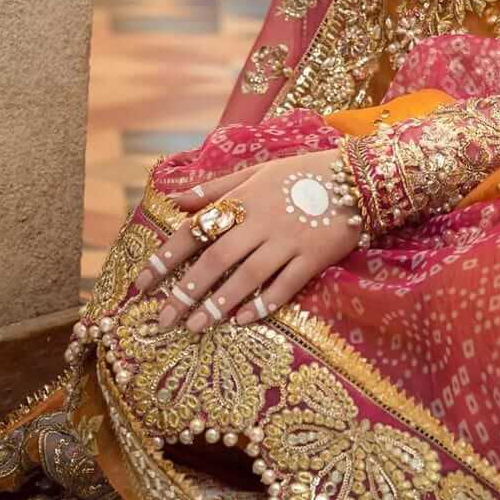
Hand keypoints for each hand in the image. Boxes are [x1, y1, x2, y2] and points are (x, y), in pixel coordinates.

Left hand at [130, 149, 359, 331]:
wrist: (358, 178)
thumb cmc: (302, 173)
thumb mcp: (257, 171)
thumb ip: (216, 188)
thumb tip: (174, 199)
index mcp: (244, 199)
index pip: (196, 230)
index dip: (166, 257)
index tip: (142, 284)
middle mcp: (262, 222)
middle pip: (216, 260)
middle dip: (185, 291)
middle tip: (163, 319)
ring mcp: (289, 241)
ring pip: (247, 277)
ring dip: (218, 304)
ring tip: (195, 327)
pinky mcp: (314, 258)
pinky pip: (285, 286)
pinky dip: (263, 304)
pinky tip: (242, 320)